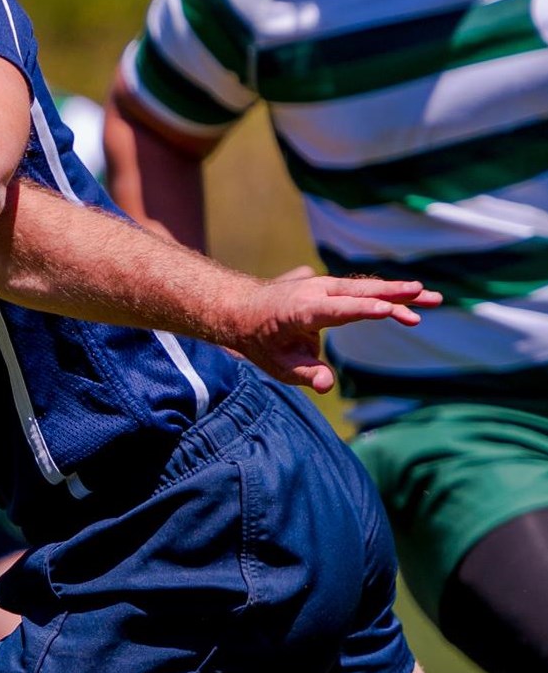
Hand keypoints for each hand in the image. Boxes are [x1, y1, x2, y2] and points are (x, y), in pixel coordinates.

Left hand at [223, 266, 439, 392]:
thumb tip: (327, 385)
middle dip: (395, 295)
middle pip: (359, 292)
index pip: (337, 309)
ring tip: (432, 297)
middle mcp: (314, 292)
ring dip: (398, 292)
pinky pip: (361, 291)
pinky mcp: (330, 288)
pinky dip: (385, 295)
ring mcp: (322, 286)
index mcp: (301, 310)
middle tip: (430, 296)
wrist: (240, 309)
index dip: (363, 309)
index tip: (389, 310)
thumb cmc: (260, 341)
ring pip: (365, 288)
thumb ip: (305, 374)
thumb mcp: (277, 365)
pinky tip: (409, 301)